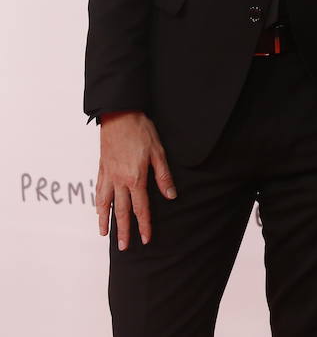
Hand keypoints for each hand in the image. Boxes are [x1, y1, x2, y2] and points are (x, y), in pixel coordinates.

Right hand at [95, 111, 175, 249]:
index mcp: (136, 178)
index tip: (146, 239)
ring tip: (105, 235)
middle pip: (122, 211)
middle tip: (124, 247)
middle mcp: (119, 181)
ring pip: (105, 204)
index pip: (141, 208)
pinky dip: (98, 204)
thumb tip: (170, 196)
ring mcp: (108, 175)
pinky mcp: (102, 169)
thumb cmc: (141, 131)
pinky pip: (99, 191)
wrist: (119, 115)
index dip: (144, 225)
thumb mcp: (158, 152)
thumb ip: (163, 176)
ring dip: (106, 221)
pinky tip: (98, 210)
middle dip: (124, 231)